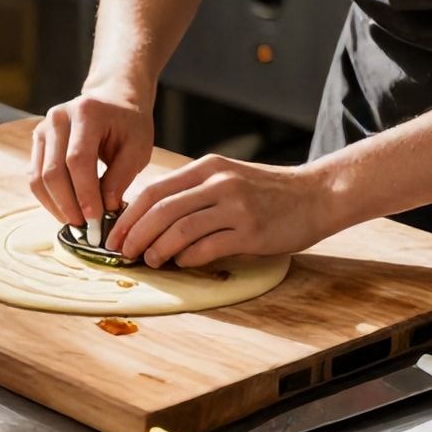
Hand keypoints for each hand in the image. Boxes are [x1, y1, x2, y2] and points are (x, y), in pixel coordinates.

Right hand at [29, 87, 154, 227]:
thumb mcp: (138, 148)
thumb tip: (105, 209)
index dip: (85, 193)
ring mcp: (43, 127)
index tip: (96, 219)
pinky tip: (66, 211)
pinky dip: (48, 198)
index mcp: (87, 112)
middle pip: (53, 171)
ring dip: (56, 205)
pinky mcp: (38, 140)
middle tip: (86, 228)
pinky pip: (35, 175)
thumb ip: (121, 177)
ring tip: (76, 223)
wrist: (113, 100)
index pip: (78, 160)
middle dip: (69, 204)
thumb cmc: (129, 124)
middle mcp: (58, 117)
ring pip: (39, 176)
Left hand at [107, 156, 340, 268]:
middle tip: (122, 253)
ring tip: (148, 261)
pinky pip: (208, 247)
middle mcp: (219, 183)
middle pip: (162, 210)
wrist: (317, 195)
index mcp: (207, 167)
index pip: (155, 190)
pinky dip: (188, 258)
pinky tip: (180, 263)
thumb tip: (151, 216)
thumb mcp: (228, 178)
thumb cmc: (267, 192)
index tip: (114, 234)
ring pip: (181, 229)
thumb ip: (194, 192)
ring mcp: (236, 207)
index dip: (129, 215)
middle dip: (135, 234)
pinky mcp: (252, 232)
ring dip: (158, 249)